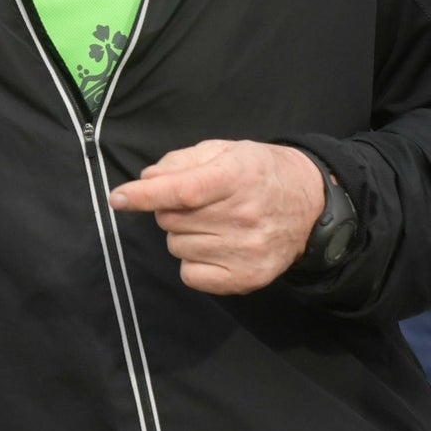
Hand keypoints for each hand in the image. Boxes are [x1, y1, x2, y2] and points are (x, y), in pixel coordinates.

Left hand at [110, 140, 326, 295]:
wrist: (311, 205)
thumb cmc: (260, 173)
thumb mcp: (226, 151)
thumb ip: (183, 161)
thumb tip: (147, 179)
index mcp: (238, 176)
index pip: (183, 190)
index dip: (145, 195)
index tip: (119, 198)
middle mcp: (244, 215)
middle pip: (171, 220)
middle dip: (172, 210)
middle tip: (200, 204)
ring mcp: (246, 251)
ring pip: (177, 247)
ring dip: (184, 236)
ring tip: (214, 224)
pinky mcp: (246, 279)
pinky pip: (190, 275)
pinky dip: (193, 262)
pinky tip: (216, 247)